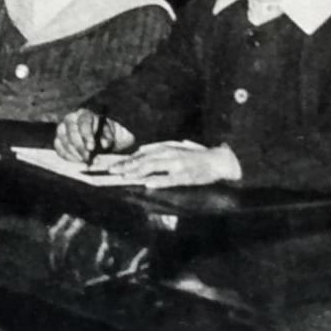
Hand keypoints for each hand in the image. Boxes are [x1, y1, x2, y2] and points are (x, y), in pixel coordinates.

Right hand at [55, 108, 131, 162]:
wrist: (97, 138)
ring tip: (85, 161)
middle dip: (80, 147)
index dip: (87, 136)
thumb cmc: (103, 134)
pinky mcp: (58, 140)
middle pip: (71, 132)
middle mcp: (70, 119)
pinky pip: (59, 149)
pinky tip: (78, 161)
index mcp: (84, 114)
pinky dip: (68, 157)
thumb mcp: (109, 134)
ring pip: (63, 141)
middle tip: (88, 158)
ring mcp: (62, 129)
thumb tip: (104, 144)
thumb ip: (108, 137)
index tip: (91, 148)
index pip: (83, 123)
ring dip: (75, 153)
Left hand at [110, 141, 240, 188]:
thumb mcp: (176, 147)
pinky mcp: (185, 176)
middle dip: (127, 166)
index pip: (143, 154)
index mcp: (167, 148)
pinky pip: (170, 179)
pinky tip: (148, 184)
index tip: (114, 164)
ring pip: (153, 168)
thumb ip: (159, 149)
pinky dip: (159, 181)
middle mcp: (170, 154)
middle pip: (144, 160)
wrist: (218, 160)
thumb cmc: (196, 155)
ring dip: (137, 172)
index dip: (127, 159)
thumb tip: (141, 150)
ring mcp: (177, 165)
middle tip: (113, 171)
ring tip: (124, 176)